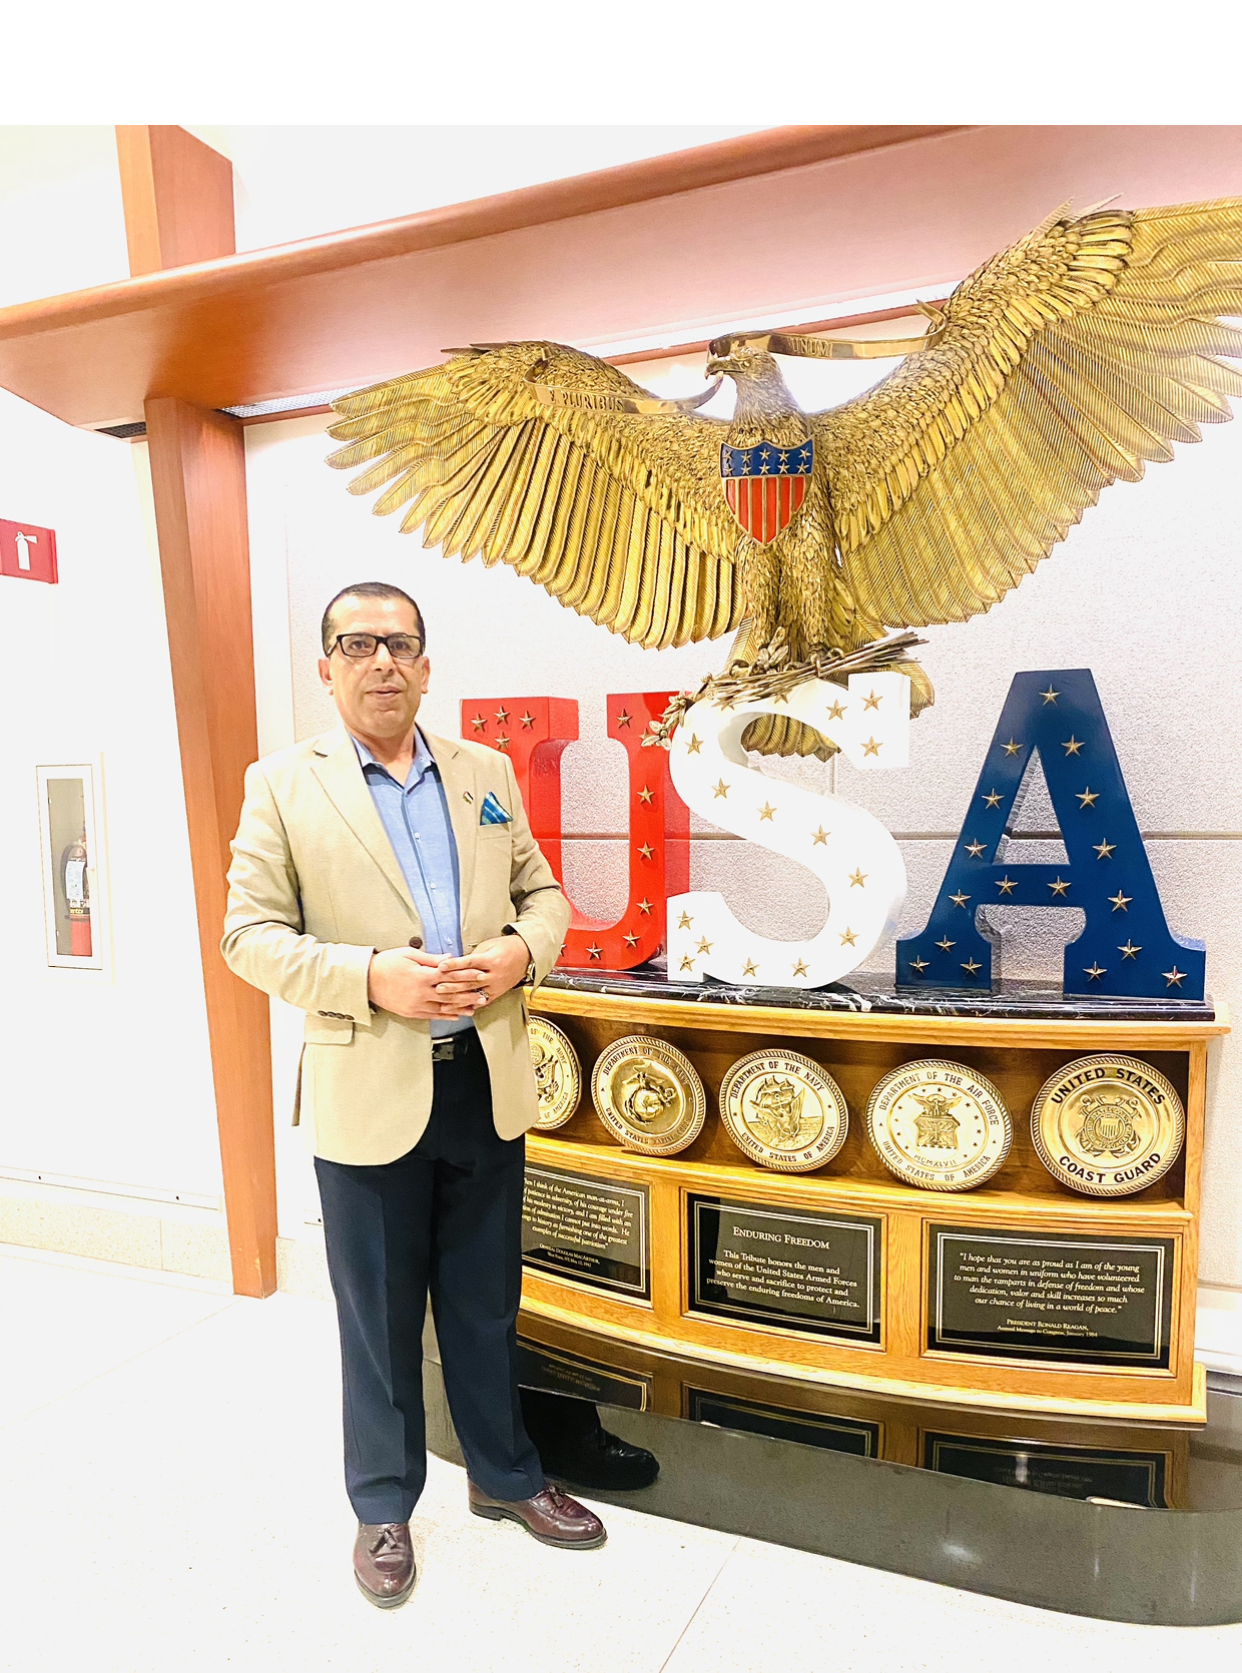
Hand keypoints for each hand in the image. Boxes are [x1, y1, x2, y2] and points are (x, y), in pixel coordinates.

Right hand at [367, 947, 486, 1020]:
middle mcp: (421, 992)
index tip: (480, 974)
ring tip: (475, 1007)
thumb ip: (431, 958)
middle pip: (451, 993)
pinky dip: (446, 1015)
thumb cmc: (386, 964)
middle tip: (483, 993)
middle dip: (469, 993)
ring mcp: (416, 1004)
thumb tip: (449, 958)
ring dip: (461, 1007)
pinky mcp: (411, 1012)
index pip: (450, 975)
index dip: (467, 974)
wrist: (367, 980)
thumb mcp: (409, 954)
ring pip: (444, 1007)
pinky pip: (433, 1015)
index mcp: (421, 975)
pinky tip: (456, 1015)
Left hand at [431, 933, 530, 1009]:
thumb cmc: (506, 947)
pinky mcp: (497, 993)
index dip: (454, 965)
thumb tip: (455, 962)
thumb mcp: (489, 946)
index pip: (469, 963)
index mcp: (491, 960)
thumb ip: (473, 956)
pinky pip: (481, 1001)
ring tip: (443, 1002)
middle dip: (452, 984)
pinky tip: (458, 1009)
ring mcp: (496, 986)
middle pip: (469, 980)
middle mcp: (494, 974)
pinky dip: (469, 1006)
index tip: (441, 966)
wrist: (526, 955)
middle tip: (437, 987)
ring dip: (457, 998)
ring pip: (473, 993)